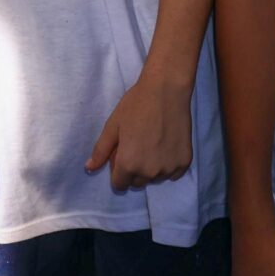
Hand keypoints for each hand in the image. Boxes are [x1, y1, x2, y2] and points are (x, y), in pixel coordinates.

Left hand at [87, 72, 192, 191]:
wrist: (167, 91)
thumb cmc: (136, 106)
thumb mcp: (113, 126)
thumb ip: (101, 151)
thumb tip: (89, 168)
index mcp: (129, 164)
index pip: (120, 184)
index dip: (117, 172)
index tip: (122, 155)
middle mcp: (149, 172)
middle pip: (137, 182)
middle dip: (134, 170)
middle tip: (137, 147)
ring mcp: (169, 168)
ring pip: (155, 178)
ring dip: (151, 168)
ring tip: (152, 144)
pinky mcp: (185, 162)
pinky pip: (173, 173)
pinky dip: (168, 164)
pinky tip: (166, 146)